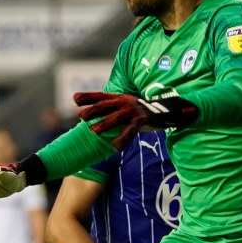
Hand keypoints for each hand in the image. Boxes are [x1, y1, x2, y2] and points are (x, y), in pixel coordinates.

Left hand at [74, 91, 198, 150]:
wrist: (166, 110)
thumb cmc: (143, 111)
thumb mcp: (127, 106)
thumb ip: (113, 109)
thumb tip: (95, 116)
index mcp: (120, 98)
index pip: (101, 96)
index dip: (88, 96)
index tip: (74, 99)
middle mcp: (125, 102)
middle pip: (106, 105)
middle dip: (92, 111)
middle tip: (80, 117)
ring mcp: (134, 110)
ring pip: (116, 117)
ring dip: (104, 124)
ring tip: (93, 131)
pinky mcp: (142, 120)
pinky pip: (130, 131)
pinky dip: (122, 139)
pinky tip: (115, 147)